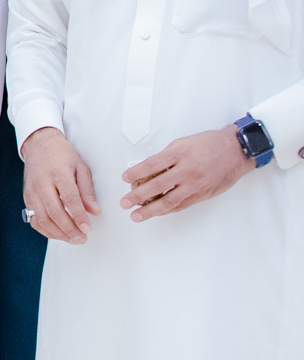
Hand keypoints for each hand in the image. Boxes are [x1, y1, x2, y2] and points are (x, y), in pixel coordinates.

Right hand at [20, 126, 99, 242]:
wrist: (39, 145)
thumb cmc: (62, 155)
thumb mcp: (81, 167)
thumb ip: (87, 191)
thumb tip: (94, 211)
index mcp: (58, 173)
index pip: (69, 199)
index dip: (79, 216)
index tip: (87, 228)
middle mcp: (42, 183)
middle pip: (54, 212)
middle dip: (69, 229)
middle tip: (81, 238)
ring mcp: (32, 192)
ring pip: (42, 219)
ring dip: (58, 233)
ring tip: (72, 239)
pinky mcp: (27, 198)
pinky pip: (34, 219)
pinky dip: (46, 230)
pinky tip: (58, 233)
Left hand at [120, 127, 253, 221]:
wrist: (236, 151)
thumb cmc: (208, 144)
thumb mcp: (182, 143)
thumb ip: (165, 157)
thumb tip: (145, 169)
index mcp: (179, 154)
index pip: (151, 165)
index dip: (135, 173)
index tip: (124, 178)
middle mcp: (187, 170)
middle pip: (157, 186)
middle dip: (137, 196)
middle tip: (124, 202)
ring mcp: (195, 185)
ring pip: (169, 201)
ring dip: (150, 210)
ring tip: (136, 216)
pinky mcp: (202, 194)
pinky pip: (181, 205)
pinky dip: (167, 210)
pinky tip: (156, 213)